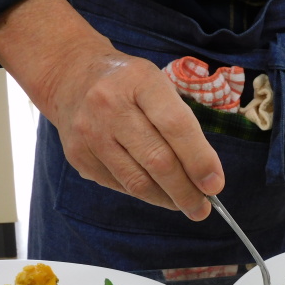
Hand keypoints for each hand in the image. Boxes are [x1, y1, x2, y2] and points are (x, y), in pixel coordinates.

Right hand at [0, 0, 222, 219]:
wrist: (69, 76)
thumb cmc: (129, 85)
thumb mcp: (159, 86)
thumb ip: (182, 125)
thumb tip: (206, 176)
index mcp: (140, 81)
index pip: (176, 126)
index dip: (199, 160)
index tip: (215, 185)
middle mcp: (110, 105)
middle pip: (157, 160)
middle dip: (186, 191)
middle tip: (203, 208)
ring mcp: (90, 132)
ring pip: (137, 181)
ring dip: (167, 199)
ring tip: (185, 205)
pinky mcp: (78, 155)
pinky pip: (119, 185)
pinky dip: (144, 193)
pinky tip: (157, 193)